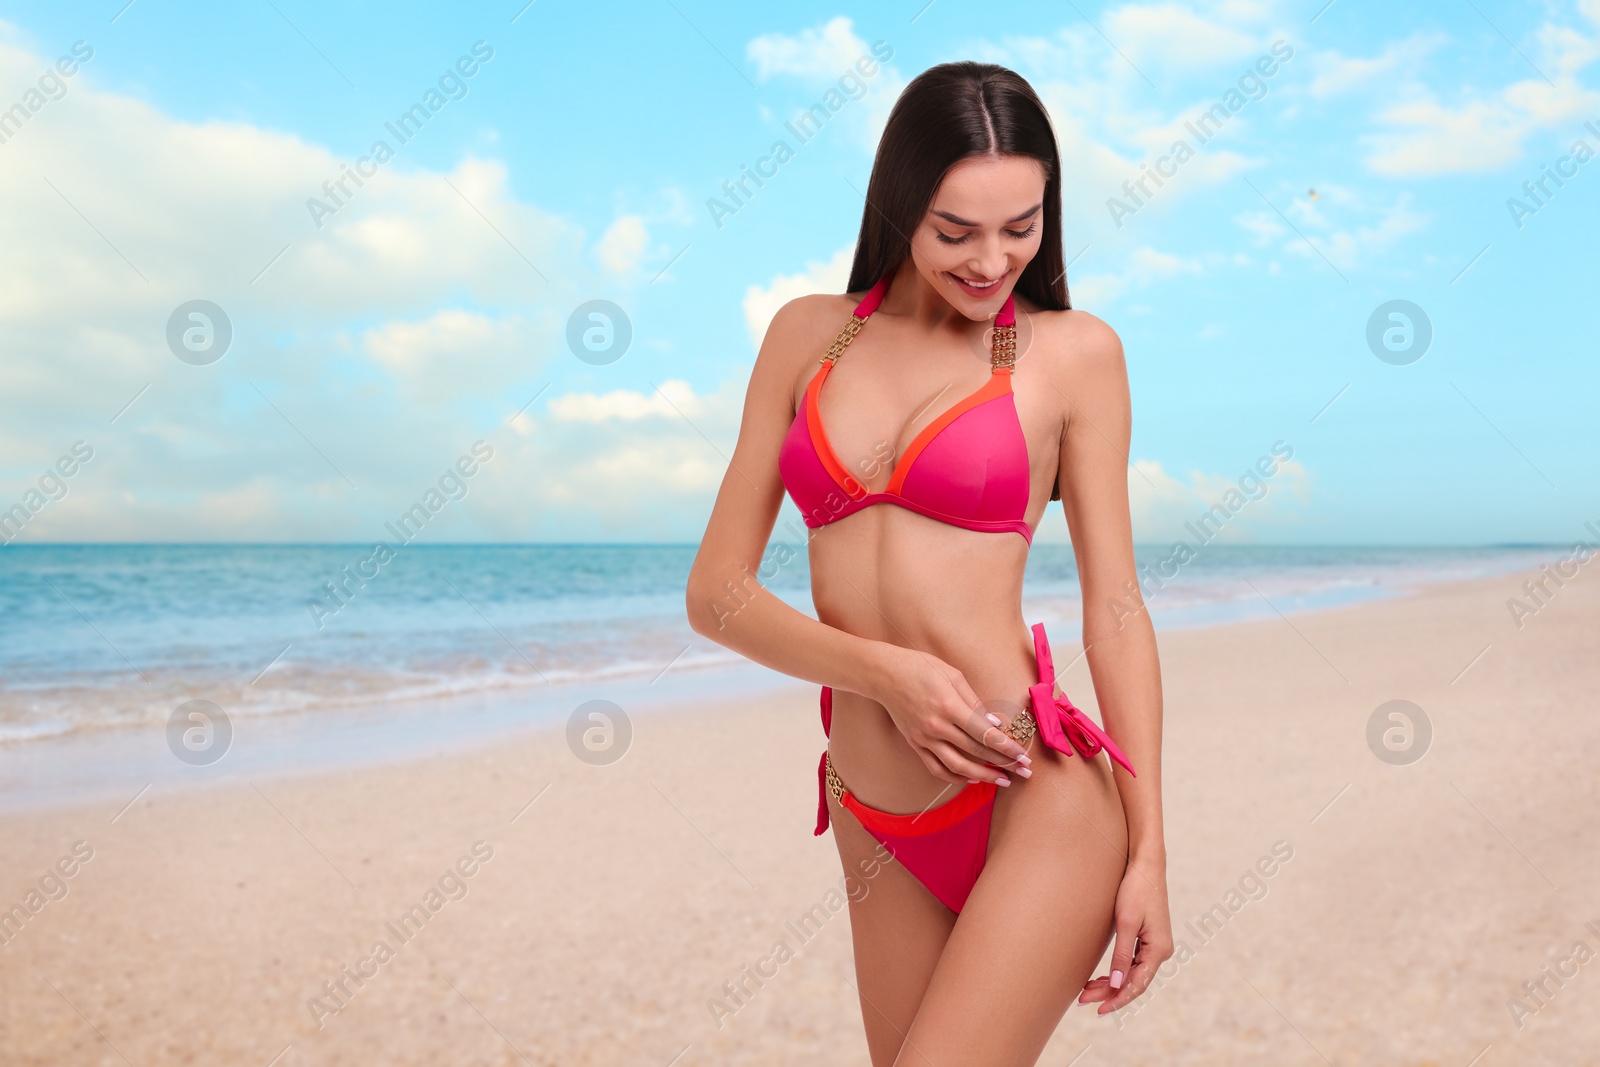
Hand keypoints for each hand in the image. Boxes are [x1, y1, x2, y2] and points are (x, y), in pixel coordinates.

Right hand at [867, 644, 1032, 786]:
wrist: (884, 674)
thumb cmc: (920, 668)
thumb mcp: (953, 675)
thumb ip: (974, 702)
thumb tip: (994, 724)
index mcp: (949, 706)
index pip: (985, 733)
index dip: (1007, 747)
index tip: (1024, 756)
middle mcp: (937, 727)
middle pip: (976, 751)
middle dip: (1004, 763)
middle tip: (1024, 771)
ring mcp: (924, 738)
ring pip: (958, 766)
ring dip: (983, 776)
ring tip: (1002, 780)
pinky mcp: (915, 744)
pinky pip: (937, 768)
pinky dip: (955, 777)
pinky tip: (971, 779)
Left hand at [1077, 859, 1172, 1014]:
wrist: (1145, 865)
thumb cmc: (1136, 889)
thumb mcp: (1125, 922)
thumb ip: (1122, 955)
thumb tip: (1117, 984)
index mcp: (1159, 950)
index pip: (1137, 984)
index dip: (1118, 999)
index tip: (1099, 1010)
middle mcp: (1161, 951)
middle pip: (1133, 982)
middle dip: (1109, 993)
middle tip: (1083, 1000)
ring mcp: (1155, 945)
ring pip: (1132, 974)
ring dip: (1111, 984)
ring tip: (1087, 991)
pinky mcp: (1147, 938)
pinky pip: (1132, 963)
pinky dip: (1116, 972)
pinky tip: (1101, 977)